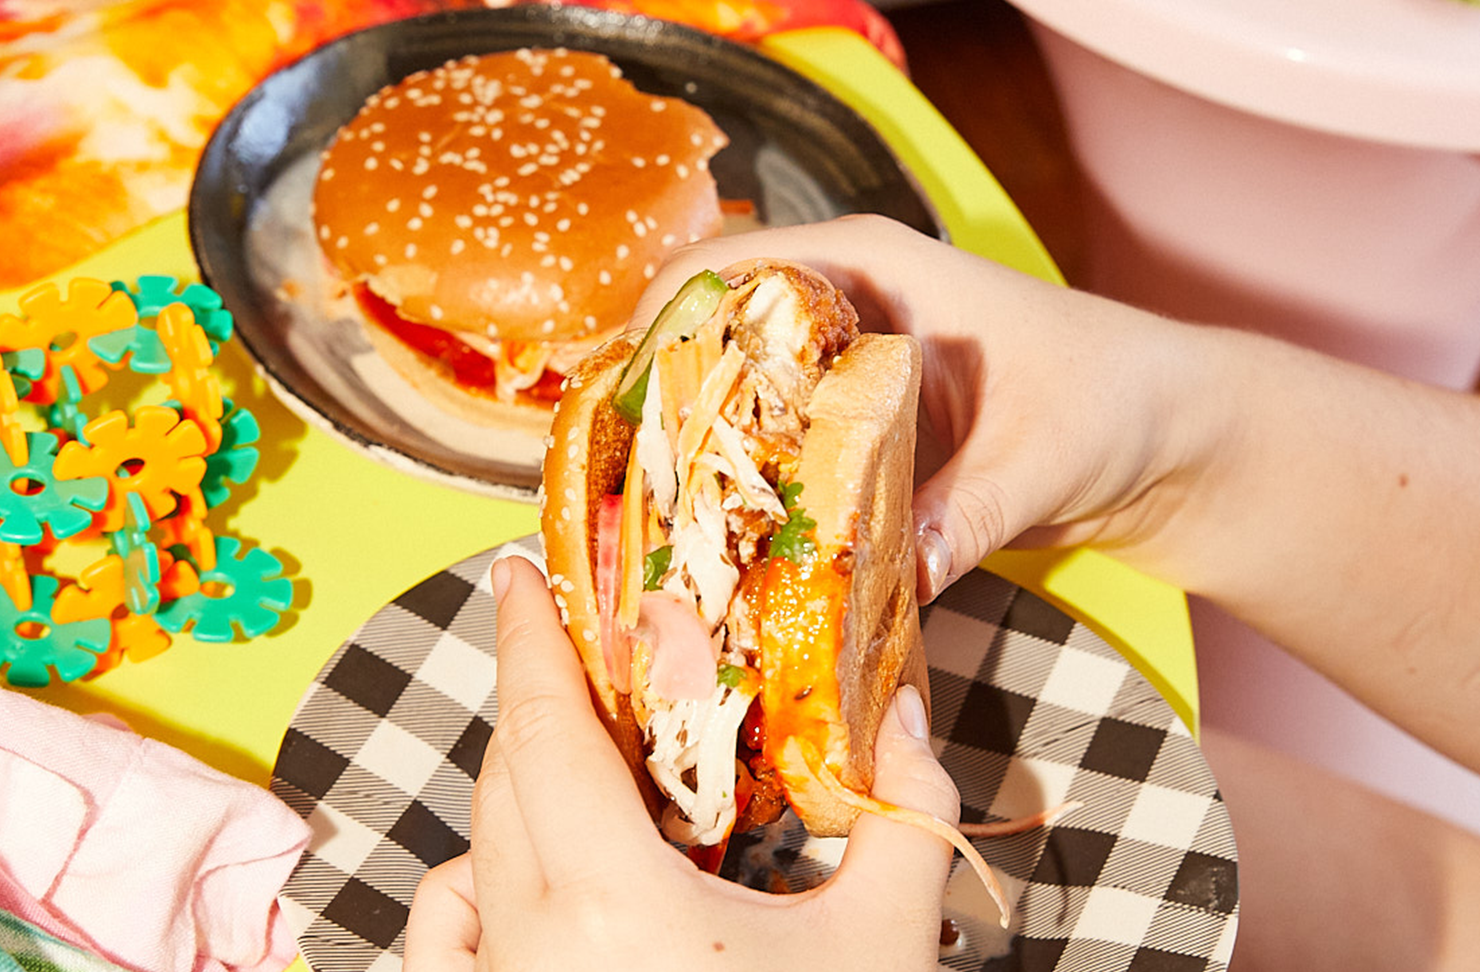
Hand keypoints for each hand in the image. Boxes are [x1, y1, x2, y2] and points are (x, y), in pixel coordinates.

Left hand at [404, 554, 960, 971]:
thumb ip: (904, 817)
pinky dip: (473, 892)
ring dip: (522, 799)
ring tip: (600, 791)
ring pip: (470, 856)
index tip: (519, 571)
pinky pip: (447, 940)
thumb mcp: (881, 948)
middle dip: (554, 706)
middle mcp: (530, 946)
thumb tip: (911, 716)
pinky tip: (526, 893)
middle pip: (508, 778)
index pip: (543, 730)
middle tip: (616, 674)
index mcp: (611, 904)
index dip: (529, 637)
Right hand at [626, 215, 1204, 599]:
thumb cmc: (1114, 399)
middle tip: (621, 491)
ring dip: (699, 462)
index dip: (659, 321)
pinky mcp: (859, 436)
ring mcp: (847, 377)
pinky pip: (783, 459)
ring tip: (651, 534)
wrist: (1164, 438)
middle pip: (716, 341)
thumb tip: (893, 577)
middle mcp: (844, 312)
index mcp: (874, 266)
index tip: (616, 400)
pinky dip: (753, 499)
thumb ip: (966, 510)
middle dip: (662, 407)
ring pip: (741, 404)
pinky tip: (727, 558)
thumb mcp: (1041, 452)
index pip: (731, 266)